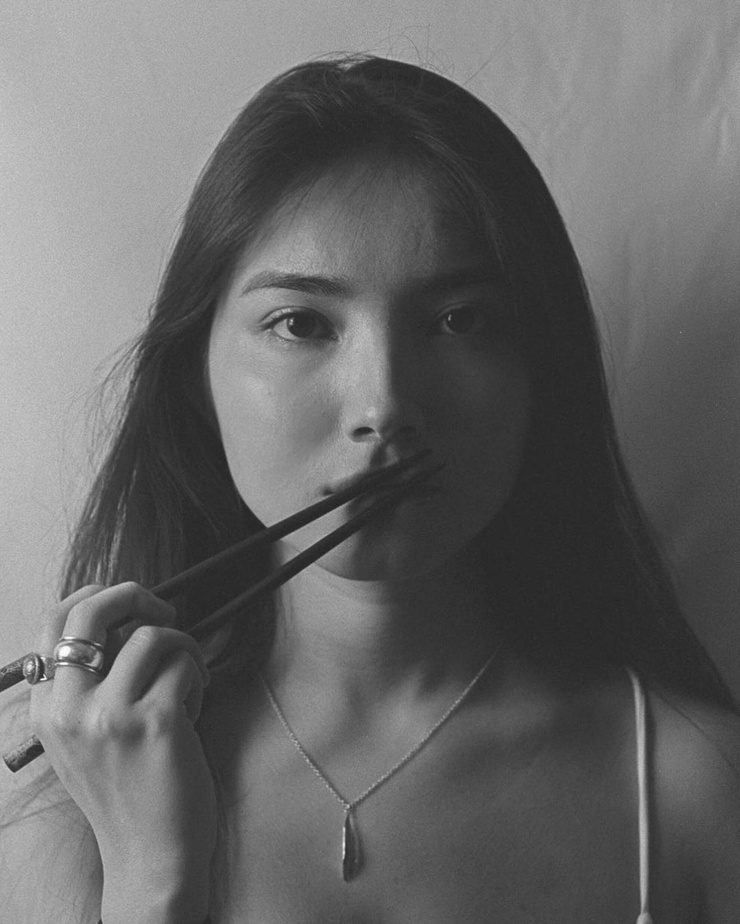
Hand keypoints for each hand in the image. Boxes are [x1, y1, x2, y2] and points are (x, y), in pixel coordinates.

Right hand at [29, 583, 215, 922]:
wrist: (150, 858)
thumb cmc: (128, 792)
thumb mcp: (84, 739)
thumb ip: (90, 683)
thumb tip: (124, 619)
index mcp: (48, 711)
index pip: (53, 623)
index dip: (93, 596)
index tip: (126, 600)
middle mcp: (70, 710)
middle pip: (92, 611)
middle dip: (136, 595)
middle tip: (164, 611)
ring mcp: (111, 716)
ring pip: (152, 635)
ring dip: (182, 648)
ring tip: (186, 681)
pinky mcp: (156, 721)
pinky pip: (184, 662)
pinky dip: (198, 675)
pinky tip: (195, 707)